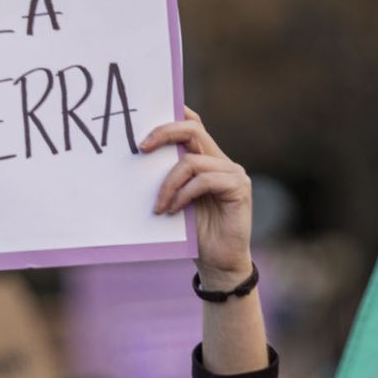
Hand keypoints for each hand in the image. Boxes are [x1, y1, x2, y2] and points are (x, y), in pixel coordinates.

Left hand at [142, 109, 252, 285]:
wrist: (218, 263)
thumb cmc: (193, 233)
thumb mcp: (174, 199)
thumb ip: (167, 177)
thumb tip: (138, 156)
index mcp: (206, 158)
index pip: (192, 124)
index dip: (173, 114)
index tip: (146, 119)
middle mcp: (222, 160)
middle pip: (193, 130)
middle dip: (163, 133)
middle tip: (140, 148)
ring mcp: (233, 173)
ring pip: (192, 161)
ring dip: (168, 183)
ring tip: (158, 206)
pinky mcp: (239, 187)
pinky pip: (204, 180)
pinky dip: (183, 194)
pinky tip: (172, 210)